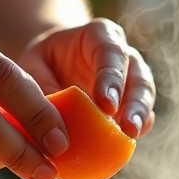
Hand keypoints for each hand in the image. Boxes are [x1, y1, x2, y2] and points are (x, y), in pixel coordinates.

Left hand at [17, 18, 156, 138]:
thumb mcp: (33, 68)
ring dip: (140, 117)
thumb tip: (51, 125)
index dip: (111, 78)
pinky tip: (129, 142)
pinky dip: (138, 128)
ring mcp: (132, 78)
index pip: (110, 52)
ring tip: (132, 136)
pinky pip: (143, 114)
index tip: (106, 105)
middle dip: (134, 103)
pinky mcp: (134, 101)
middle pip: (137, 75)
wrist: (54, 66)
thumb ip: (43, 90)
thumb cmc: (43, 63)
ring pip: (145, 94)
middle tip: (127, 128)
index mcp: (99, 36)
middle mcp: (123, 54)